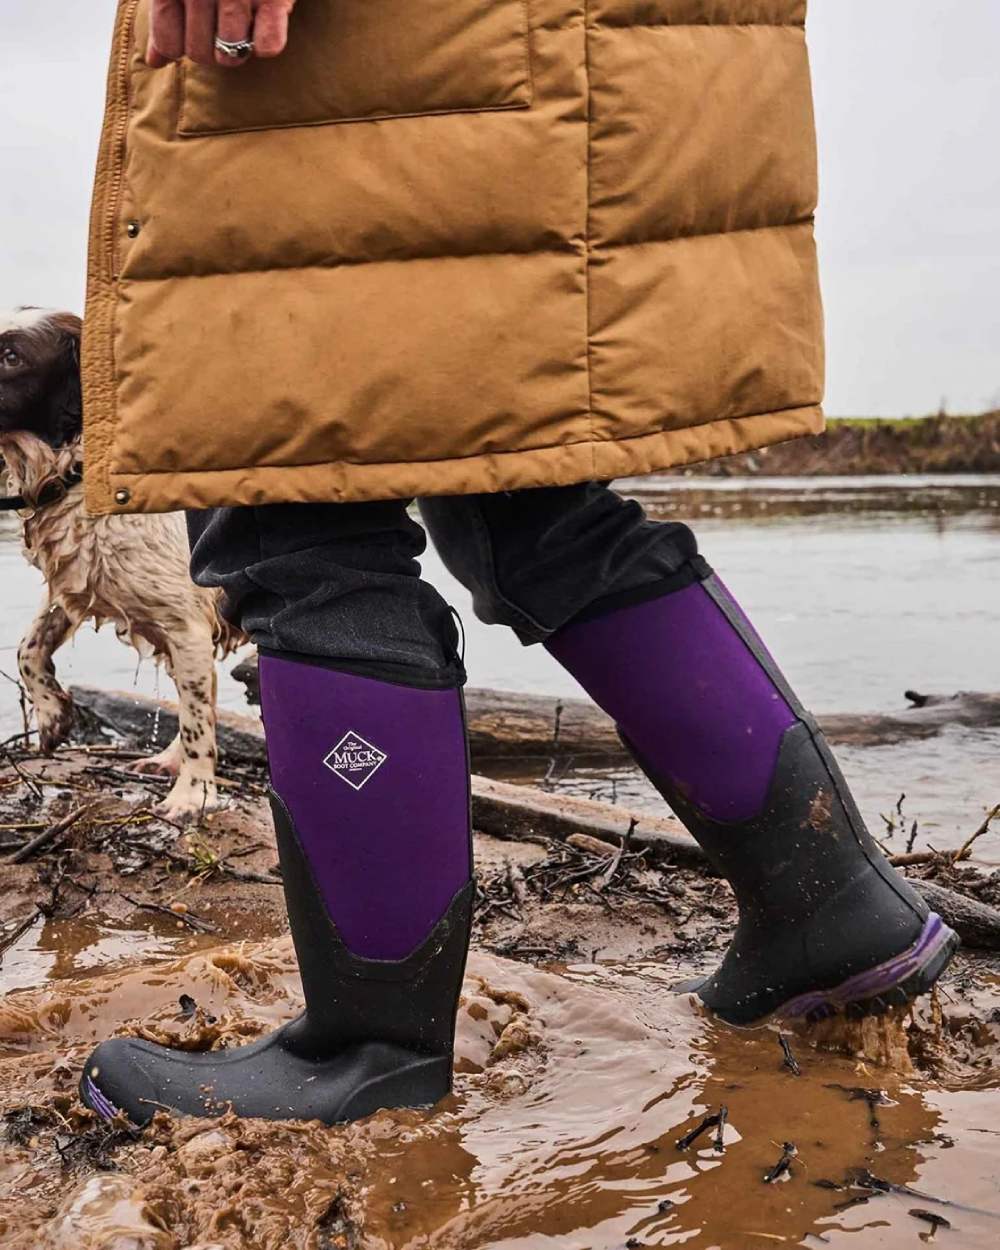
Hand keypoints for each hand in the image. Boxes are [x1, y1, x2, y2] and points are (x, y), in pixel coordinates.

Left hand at [147, 1, 297, 68]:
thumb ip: (164, 14)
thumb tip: (154, 61)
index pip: (169, 42)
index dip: (180, 44)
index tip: (190, 30)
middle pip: (200, 53)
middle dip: (210, 47)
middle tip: (219, 25)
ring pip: (231, 54)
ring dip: (238, 47)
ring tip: (242, 22)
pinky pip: (268, 46)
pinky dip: (267, 43)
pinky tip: (264, 21)